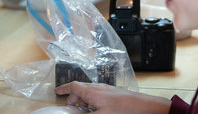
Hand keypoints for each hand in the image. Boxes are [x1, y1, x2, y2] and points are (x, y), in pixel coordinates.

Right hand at [55, 82, 172, 113]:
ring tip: (83, 110)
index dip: (63, 89)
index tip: (57, 91)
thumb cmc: (121, 109)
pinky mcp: (111, 92)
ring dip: (82, 100)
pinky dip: (91, 100)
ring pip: (88, 92)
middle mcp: (98, 87)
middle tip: (71, 108)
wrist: (140, 105)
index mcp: (91, 92)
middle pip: (80, 89)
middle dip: (73, 98)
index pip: (73, 86)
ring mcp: (105, 89)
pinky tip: (95, 108)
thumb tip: (75, 113)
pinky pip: (97, 93)